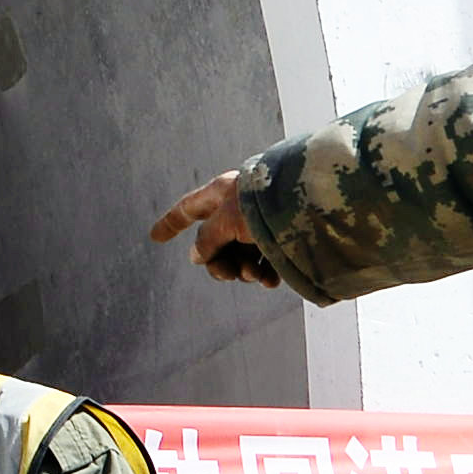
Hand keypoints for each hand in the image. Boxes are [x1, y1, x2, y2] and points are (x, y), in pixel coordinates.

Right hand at [146, 165, 277, 287]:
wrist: (317, 203)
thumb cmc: (269, 205)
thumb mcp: (229, 221)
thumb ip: (208, 239)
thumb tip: (196, 254)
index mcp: (224, 193)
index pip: (188, 209)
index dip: (170, 223)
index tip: (155, 237)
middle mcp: (241, 206)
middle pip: (215, 241)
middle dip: (219, 262)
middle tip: (231, 274)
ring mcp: (262, 222)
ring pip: (240, 254)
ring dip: (243, 270)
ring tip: (257, 276)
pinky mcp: (284, 237)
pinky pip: (265, 259)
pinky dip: (263, 272)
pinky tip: (269, 281)